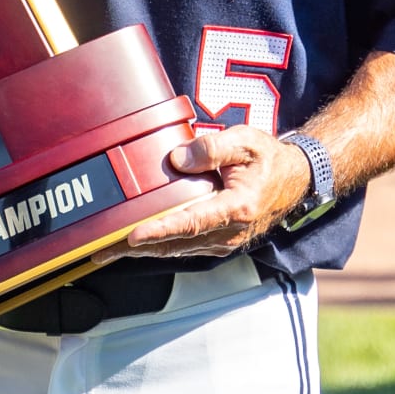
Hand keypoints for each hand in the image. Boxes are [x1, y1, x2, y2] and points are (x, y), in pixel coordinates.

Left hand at [92, 124, 311, 264]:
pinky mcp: (219, 241)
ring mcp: (224, 241)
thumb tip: (176, 159)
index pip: (189, 222)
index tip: (132, 236)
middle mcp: (228, 233)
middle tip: (99, 251)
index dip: (159, 230)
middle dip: (135, 249)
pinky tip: (135, 245)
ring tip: (107, 252)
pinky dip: (158, 247)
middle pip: (174, 244)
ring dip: (142, 252)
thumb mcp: (245, 141)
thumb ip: (212, 148)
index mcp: (236, 208)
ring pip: (176, 249)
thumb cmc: (267, 158)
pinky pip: (183, 247)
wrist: (294, 180)